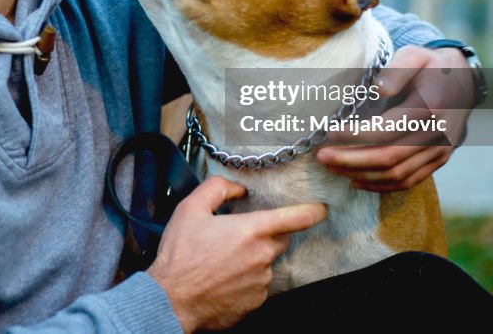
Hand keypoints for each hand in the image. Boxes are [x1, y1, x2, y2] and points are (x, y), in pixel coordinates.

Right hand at [147, 177, 326, 332]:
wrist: (171, 300)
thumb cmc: (180, 255)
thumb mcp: (190, 209)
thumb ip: (217, 188)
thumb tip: (237, 188)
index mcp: (250, 231)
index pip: (295, 218)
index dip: (312, 211)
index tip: (321, 209)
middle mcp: (262, 257)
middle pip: (278, 239)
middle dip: (264, 234)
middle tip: (235, 236)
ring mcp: (261, 282)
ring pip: (265, 263)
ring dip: (251, 258)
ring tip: (221, 261)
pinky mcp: (255, 302)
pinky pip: (257, 285)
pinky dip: (244, 279)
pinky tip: (222, 278)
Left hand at [316, 46, 473, 191]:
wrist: (464, 81)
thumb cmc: (431, 66)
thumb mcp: (415, 56)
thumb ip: (397, 70)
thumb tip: (377, 88)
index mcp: (430, 107)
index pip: (387, 129)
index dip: (356, 135)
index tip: (329, 133)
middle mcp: (438, 134)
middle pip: (389, 157)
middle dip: (351, 160)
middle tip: (321, 156)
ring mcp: (440, 151)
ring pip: (397, 174)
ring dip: (361, 175)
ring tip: (332, 167)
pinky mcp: (439, 161)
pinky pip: (409, 181)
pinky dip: (381, 186)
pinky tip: (356, 181)